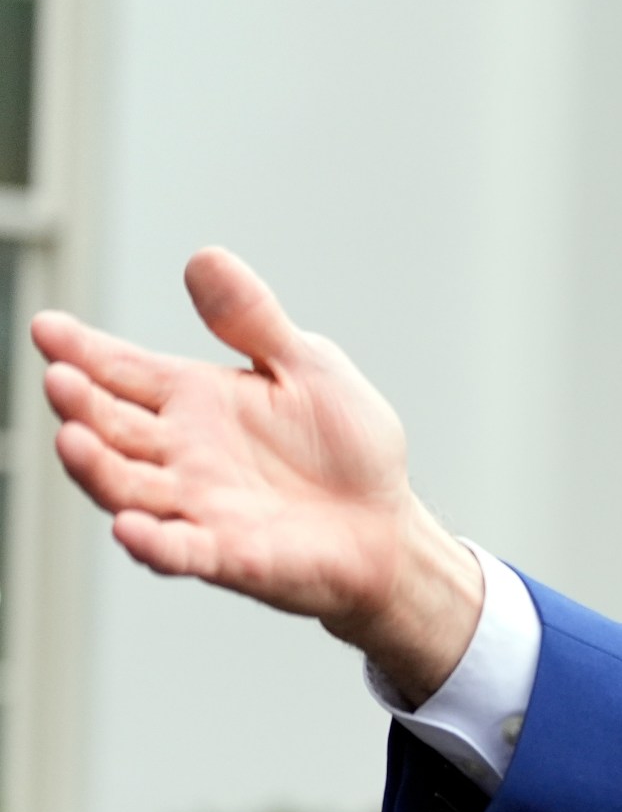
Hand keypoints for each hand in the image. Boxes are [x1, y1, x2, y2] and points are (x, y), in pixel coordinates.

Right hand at [34, 248, 481, 704]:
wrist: (386, 525)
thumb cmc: (346, 447)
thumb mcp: (308, 367)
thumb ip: (252, 320)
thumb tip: (206, 257)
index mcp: (194, 399)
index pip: (121, 369)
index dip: (80, 349)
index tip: (46, 328)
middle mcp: (180, 452)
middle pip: (110, 426)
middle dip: (80, 404)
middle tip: (60, 378)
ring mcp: (196, 504)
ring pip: (126, 486)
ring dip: (96, 467)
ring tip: (72, 439)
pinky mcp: (225, 554)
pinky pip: (178, 549)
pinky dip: (152, 541)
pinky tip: (129, 527)